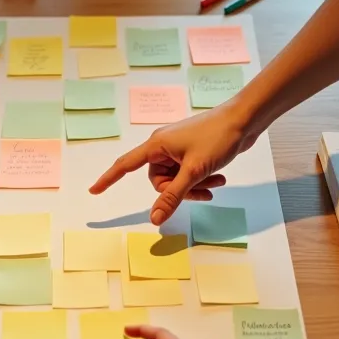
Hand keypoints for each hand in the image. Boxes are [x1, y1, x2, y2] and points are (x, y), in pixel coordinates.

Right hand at [90, 104, 255, 224]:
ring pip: (176, 179)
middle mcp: (163, 146)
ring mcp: (178, 149)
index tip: (94, 190)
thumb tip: (154, 218)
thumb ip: (173, 196)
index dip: (109, 178)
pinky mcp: (192, 152)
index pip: (126, 165)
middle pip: (159, 180)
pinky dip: (200, 180)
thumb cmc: (217, 138)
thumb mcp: (194, 171)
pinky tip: (218, 180)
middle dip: (178, 190)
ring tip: (215, 183)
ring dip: (194, 186)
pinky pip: (188, 174)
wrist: (244, 120)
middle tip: (200, 188)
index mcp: (157, 146)